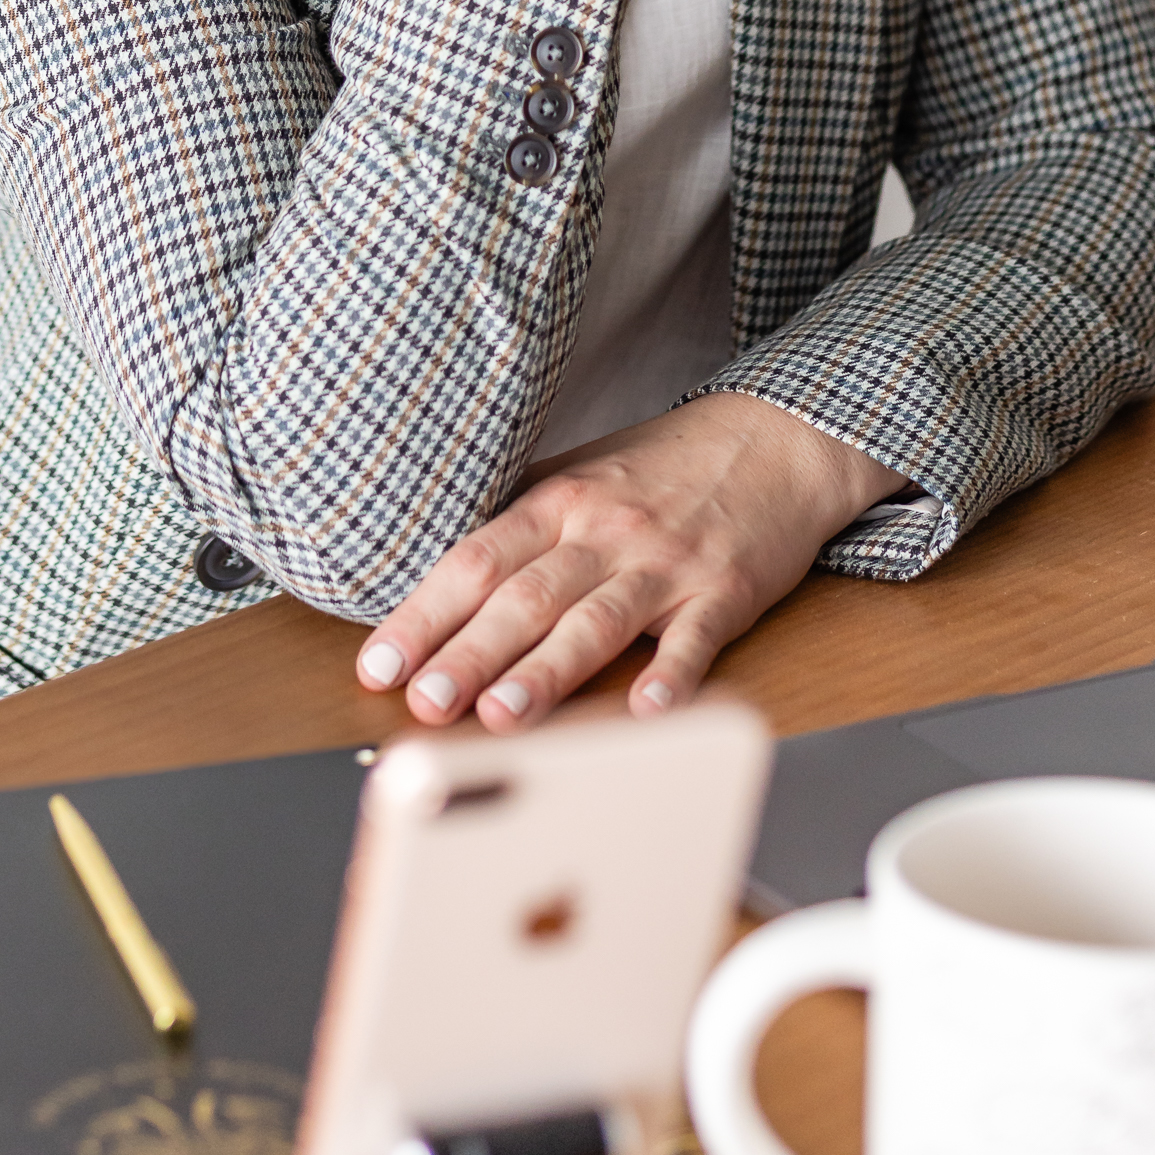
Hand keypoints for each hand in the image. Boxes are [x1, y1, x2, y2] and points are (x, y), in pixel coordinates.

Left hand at [350, 395, 908, 728]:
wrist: (773, 438)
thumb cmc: (667, 466)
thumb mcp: (583, 473)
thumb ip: (520, 519)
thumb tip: (440, 571)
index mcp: (559, 501)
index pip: (476, 560)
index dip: (424, 613)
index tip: (381, 663)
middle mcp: (604, 530)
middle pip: (525, 596)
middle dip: (468, 653)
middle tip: (423, 703)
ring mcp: (665, 562)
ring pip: (596, 620)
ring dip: (547, 672)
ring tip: (501, 717)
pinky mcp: (724, 590)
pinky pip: (695, 638)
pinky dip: (671, 675)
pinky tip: (646, 709)